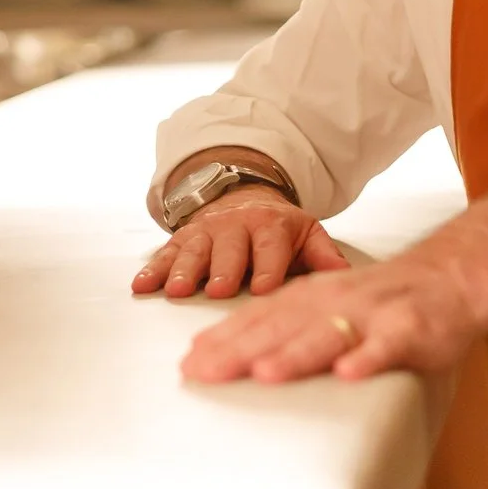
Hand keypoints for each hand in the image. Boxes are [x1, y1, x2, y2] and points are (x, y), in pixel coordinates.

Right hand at [131, 186, 347, 300]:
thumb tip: (345, 277)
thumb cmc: (278, 229)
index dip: (267, 267)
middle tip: (217, 289)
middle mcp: (236, 226)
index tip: (263, 288)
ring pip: (194, 250)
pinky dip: (153, 269)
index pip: (270, 246)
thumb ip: (324, 256)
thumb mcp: (306, 234)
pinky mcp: (182, 238)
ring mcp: (206, 231)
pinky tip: (142, 286)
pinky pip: (164, 252)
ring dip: (183, 270)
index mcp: (270, 226)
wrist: (245, 198)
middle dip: (222, 269)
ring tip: (177, 290)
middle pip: (229, 249)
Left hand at [179, 253, 484, 383]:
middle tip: (205, 372)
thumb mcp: (329, 302)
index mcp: (313, 295)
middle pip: (283, 326)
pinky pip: (387, 345)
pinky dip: (368, 357)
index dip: (224, 338)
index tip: (189, 362)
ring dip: (298, 353)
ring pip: (330, 334)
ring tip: (265, 373)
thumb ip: (287, 323)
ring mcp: (374, 313)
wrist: (452, 275)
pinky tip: (349, 374)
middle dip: (242, 349)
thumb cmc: (384, 299)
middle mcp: (337, 300)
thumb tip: (227, 352)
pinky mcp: (411, 328)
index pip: (260, 316)